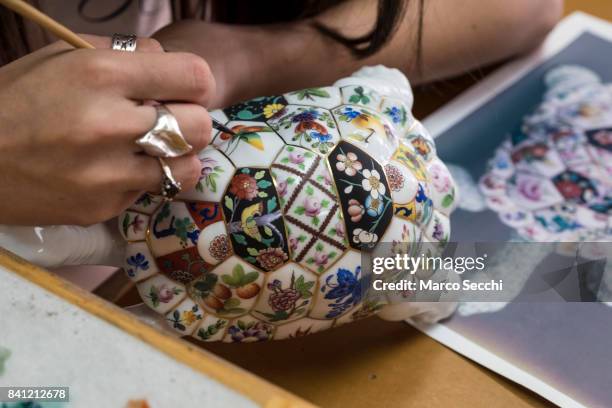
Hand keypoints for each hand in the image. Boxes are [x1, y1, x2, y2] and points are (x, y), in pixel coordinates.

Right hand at [0, 35, 214, 225]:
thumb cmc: (17, 99)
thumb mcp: (63, 56)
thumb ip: (124, 54)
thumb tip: (168, 62)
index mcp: (101, 75)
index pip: (196, 77)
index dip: (194, 84)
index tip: (181, 90)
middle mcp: (110, 125)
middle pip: (200, 126)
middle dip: (189, 121)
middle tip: (167, 121)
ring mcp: (108, 174)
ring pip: (187, 168)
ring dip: (176, 157)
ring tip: (150, 150)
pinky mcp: (103, 207)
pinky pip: (150, 191)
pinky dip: (141, 180)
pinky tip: (114, 170)